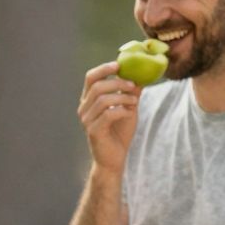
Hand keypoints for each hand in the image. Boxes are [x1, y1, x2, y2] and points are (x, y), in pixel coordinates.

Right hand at [77, 60, 139, 174]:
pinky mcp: (93, 131)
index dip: (103, 68)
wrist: (114, 159)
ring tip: (134, 102)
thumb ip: (131, 92)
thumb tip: (141, 74)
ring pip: (103, 100)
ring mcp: (86, 121)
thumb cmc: (119, 134)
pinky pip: (108, 114)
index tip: (119, 64)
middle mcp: (84, 109)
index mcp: (88, 100)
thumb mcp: (128, 108)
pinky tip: (130, 113)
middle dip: (118, 83)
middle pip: (97, 87)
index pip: (90, 78)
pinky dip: (122, 110)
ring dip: (123, 98)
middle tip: (133, 85)